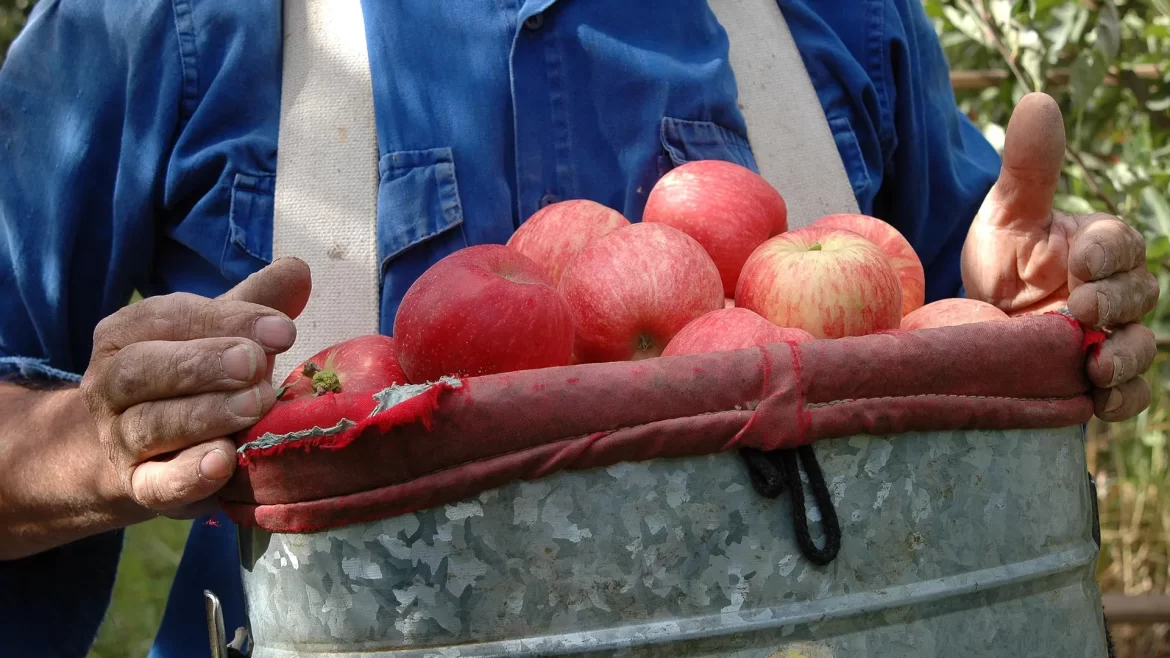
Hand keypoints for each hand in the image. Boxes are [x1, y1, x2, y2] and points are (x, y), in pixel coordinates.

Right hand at [79, 257, 311, 518]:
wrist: (138, 454)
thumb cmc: (189, 380)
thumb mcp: (216, 335)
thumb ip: (254, 303)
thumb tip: (298, 268)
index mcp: (127, 334)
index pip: (167, 317)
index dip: (226, 321)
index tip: (282, 330)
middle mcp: (112, 385)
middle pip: (144, 368)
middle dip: (203, 363)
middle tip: (256, 365)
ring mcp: (121, 439)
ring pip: (151, 425)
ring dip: (206, 414)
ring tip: (254, 407)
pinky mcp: (139, 487)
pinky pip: (156, 484)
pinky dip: (188, 475)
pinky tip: (224, 462)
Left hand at [960, 92, 1158, 421]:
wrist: (975, 315)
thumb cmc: (1001, 257)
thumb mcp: (1005, 214)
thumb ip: (1029, 168)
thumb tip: (1038, 101)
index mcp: (1100, 246)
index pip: (1120, 243)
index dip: (1106, 252)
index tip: (1078, 260)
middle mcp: (1115, 291)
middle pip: (1138, 295)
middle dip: (1113, 302)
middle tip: (1077, 308)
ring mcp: (1110, 336)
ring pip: (1140, 345)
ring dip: (1124, 356)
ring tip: (1095, 366)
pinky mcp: (1096, 378)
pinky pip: (1129, 394)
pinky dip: (1121, 400)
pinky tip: (1097, 403)